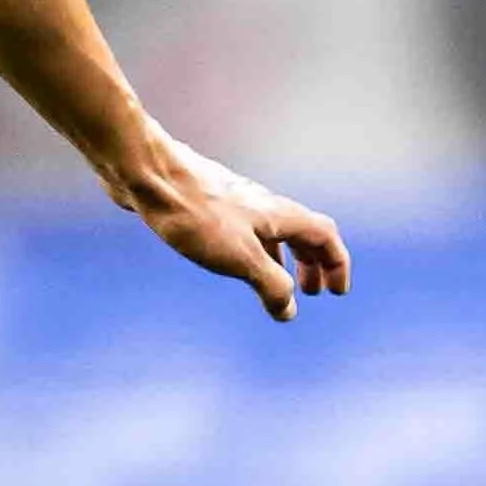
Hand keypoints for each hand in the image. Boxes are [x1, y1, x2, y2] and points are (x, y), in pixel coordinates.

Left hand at [121, 138, 352, 320]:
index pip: (324, 236)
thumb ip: (271, 285)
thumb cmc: (196, 214)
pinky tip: (231, 261)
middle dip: (311, 264)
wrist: (149, 175)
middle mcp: (262, 206)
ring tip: (274, 284)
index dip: (336, 264)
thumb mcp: (242, 258)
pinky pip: (244, 231)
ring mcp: (235, 204)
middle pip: (301, 233)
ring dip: (282, 259)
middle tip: (310, 293)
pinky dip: (252, 252)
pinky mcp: (208, 206)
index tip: (336, 293)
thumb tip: (288, 310)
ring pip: (271, 233)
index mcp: (279, 214)